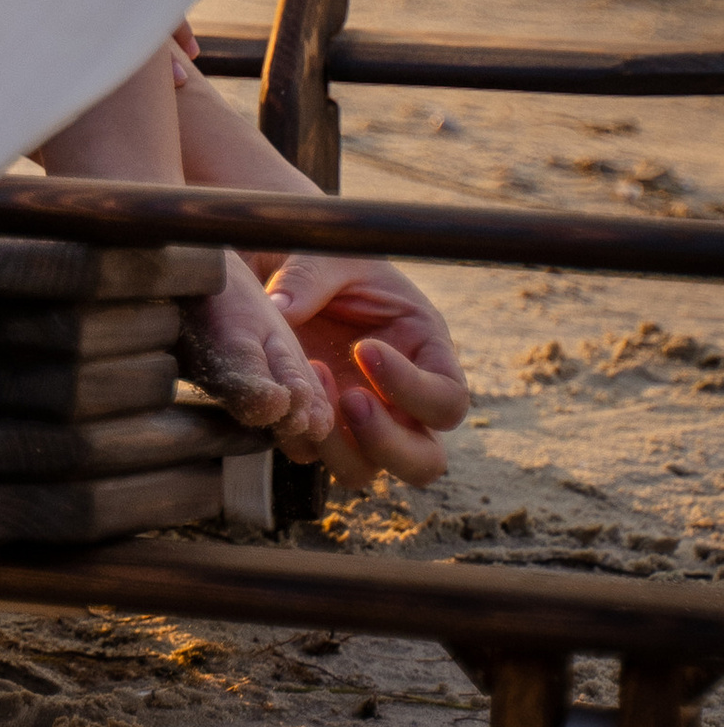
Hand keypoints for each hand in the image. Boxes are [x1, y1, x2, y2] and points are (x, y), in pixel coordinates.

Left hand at [264, 255, 469, 491]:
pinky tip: (282, 391)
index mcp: (426, 354)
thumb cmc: (323, 259)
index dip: (414, 388)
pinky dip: (298, 435)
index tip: (365, 349)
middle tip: (351, 398)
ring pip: (366, 472)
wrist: (279, 269)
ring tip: (307, 383)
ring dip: (337, 445)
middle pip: (424, 461)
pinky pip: (313, 456)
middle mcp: (400, 402)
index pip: (448, 400)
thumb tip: (282, 308)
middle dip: (389, 442)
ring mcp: (357, 422)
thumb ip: (310, 278)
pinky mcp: (316, 427)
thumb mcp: (328, 254)